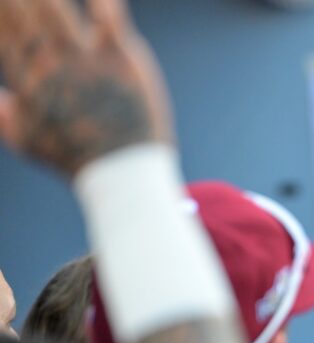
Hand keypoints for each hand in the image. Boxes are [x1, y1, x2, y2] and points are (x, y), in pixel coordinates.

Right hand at [0, 0, 172, 174]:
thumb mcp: (29, 141)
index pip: (4, 32)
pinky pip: (109, 22)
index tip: (2, 2)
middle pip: (25, 14)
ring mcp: (86, 62)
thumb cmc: (76, 159)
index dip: (0, 13)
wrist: (120, 175)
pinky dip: (104, 5)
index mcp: (28, 79)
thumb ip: (4, 117)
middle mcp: (51, 65)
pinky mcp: (122, 61)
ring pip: (57, 11)